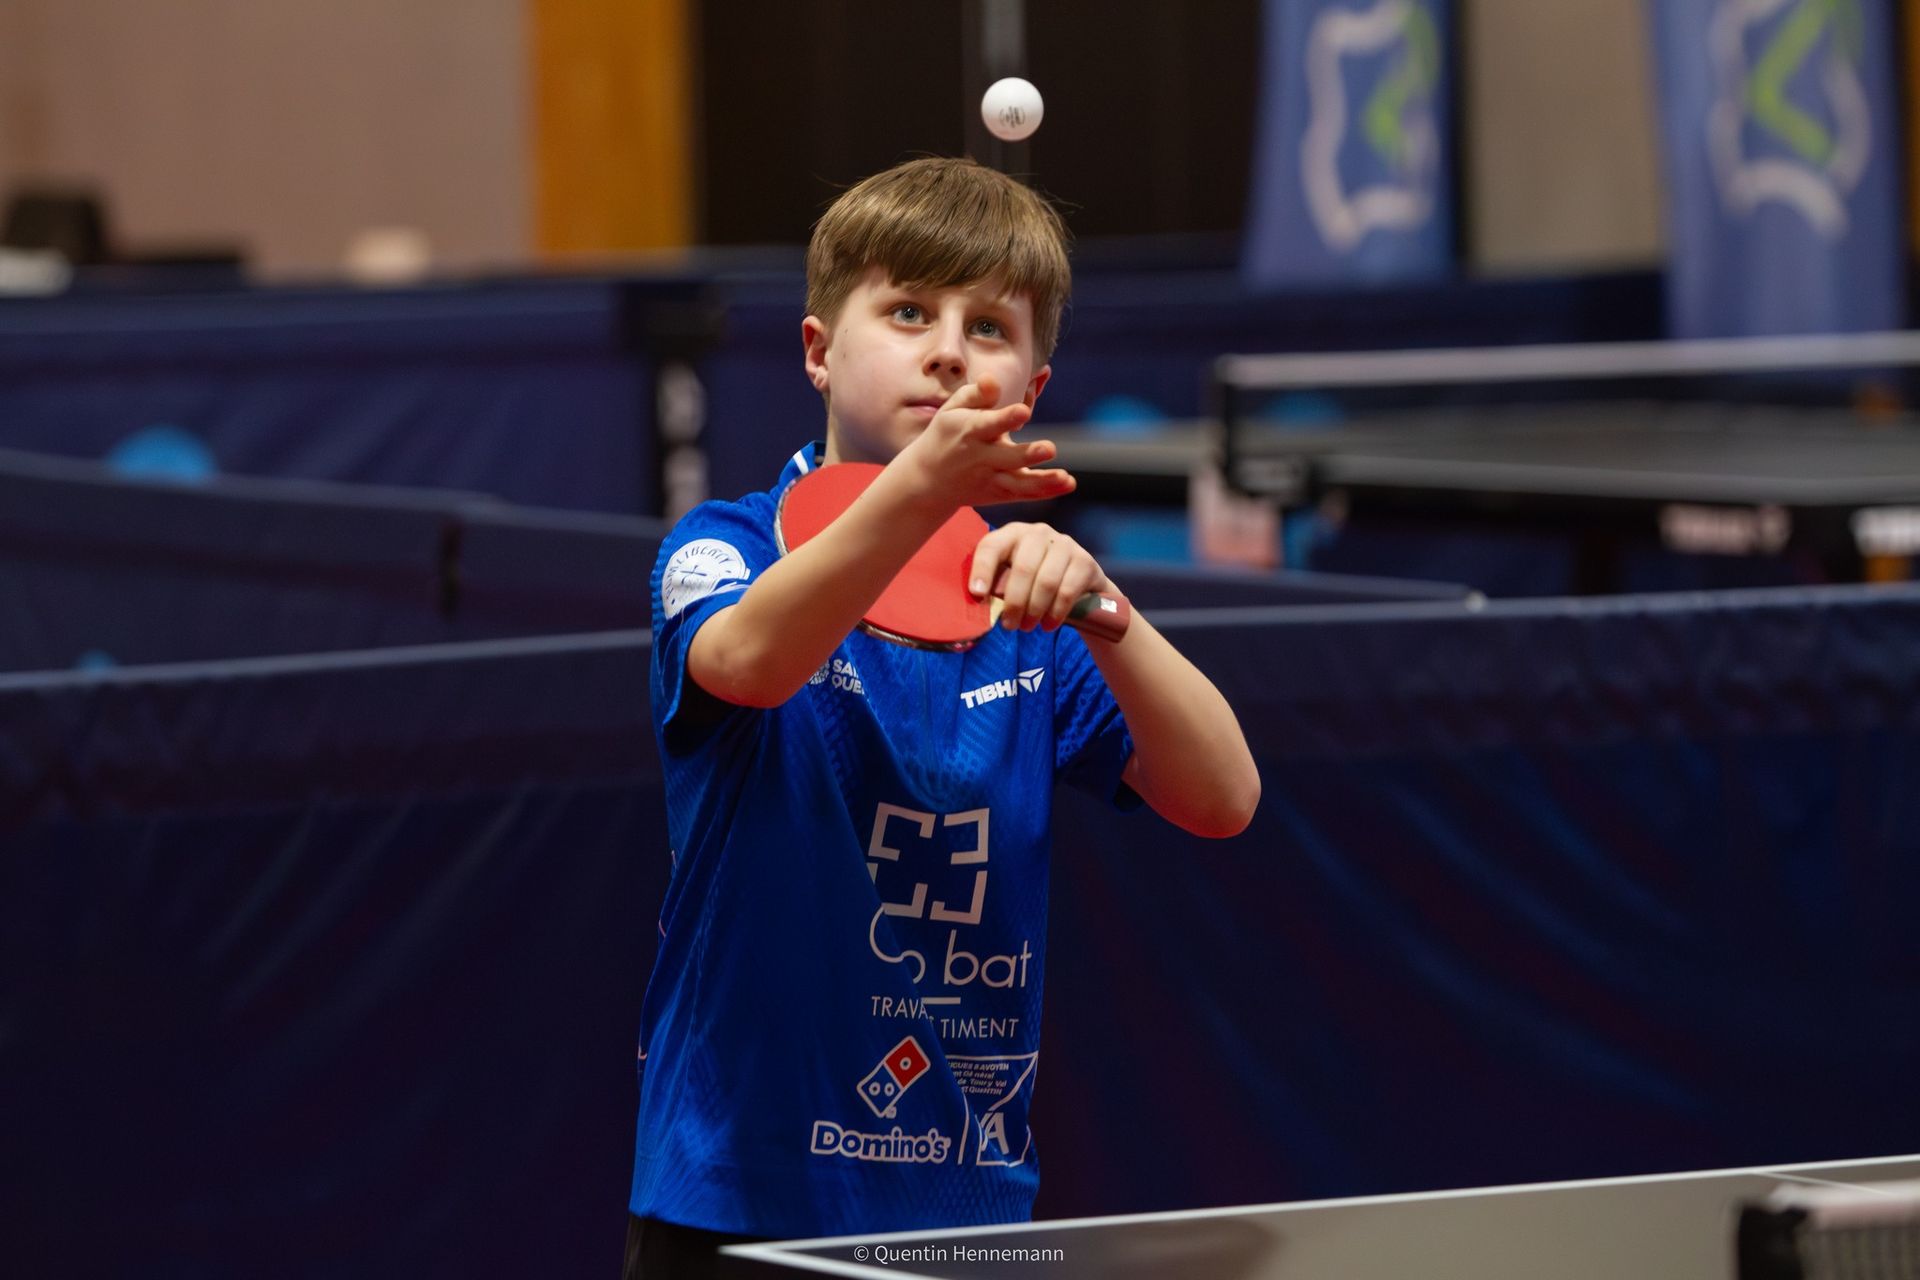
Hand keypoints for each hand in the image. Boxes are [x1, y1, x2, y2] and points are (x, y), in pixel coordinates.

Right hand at [888, 375, 1075, 510]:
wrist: (927, 480)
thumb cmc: (947, 434)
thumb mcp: (953, 410)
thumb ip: (977, 394)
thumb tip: (993, 378)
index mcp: (970, 431)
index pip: (988, 424)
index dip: (1005, 418)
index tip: (1024, 411)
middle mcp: (981, 457)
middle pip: (1007, 457)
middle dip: (1028, 454)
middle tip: (1050, 448)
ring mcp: (990, 478)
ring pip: (1017, 483)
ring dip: (1042, 481)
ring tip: (1065, 477)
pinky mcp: (998, 493)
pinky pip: (1024, 494)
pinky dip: (1046, 491)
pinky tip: (1068, 483)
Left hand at [968, 523, 1112, 631]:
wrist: (1082, 585)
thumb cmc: (1036, 583)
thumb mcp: (1013, 580)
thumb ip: (997, 585)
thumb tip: (980, 602)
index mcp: (1013, 534)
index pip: (992, 545)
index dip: (982, 569)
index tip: (978, 594)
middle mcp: (1039, 533)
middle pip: (1023, 568)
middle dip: (1015, 602)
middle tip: (1010, 625)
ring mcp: (1065, 544)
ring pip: (1046, 582)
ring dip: (1035, 610)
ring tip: (1028, 626)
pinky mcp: (1085, 561)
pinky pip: (1067, 591)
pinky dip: (1055, 613)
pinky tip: (1048, 624)